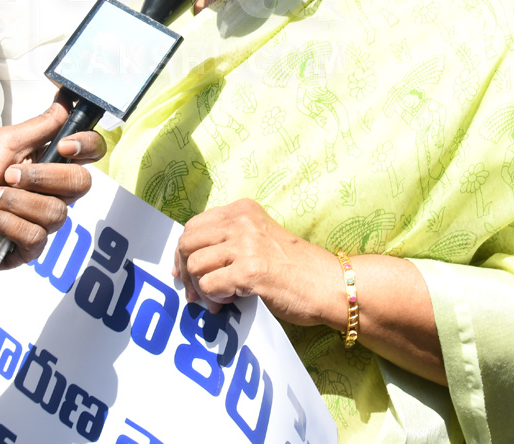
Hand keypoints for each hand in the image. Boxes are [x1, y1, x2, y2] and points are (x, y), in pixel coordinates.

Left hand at [0, 102, 101, 273]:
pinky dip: (7, 224)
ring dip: (16, 202)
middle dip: (42, 177)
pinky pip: (36, 236)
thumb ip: (40, 126)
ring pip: (56, 212)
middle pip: (80, 184)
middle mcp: (47, 191)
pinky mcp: (27, 247)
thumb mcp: (2, 143)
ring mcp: (39, 220)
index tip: (64, 146)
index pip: (88, 154)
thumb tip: (66, 103)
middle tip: (8, 175)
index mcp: (45, 163)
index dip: (86, 147)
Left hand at [173, 199, 341, 324]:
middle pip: (187, 243)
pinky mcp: (249, 271)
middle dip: (184, 271)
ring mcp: (245, 245)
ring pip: (195, 265)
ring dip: (200, 289)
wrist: (331, 285)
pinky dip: (213, 298)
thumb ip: (230, 240)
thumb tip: (191, 260)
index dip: (183, 251)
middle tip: (192, 293)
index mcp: (242, 210)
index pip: (194, 225)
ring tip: (216, 301)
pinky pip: (209, 285)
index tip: (182, 271)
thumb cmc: (296, 268)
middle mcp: (241, 222)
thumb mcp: (260, 239)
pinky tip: (228, 303)